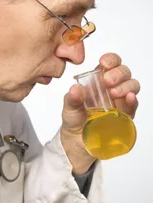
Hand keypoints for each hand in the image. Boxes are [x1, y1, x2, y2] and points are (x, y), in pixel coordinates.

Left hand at [60, 53, 139, 173]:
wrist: (77, 143)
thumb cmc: (74, 120)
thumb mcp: (68, 108)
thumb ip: (71, 99)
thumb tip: (75, 89)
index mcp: (98, 81)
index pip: (110, 64)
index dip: (110, 60)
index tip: (103, 63)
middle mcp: (111, 88)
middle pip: (124, 72)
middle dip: (118, 73)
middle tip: (107, 81)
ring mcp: (120, 102)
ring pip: (132, 86)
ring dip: (126, 86)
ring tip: (114, 93)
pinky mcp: (125, 116)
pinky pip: (133, 106)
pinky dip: (133, 100)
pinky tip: (129, 98)